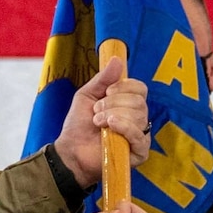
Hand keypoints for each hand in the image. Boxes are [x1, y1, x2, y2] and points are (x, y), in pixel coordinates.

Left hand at [53, 54, 150, 186]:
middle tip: (97, 112)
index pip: (140, 89)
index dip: (125, 87)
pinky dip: (124, 128)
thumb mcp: (87, 96)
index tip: (107, 92)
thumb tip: (117, 59)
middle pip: (139, 102)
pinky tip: (110, 127)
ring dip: (113, 115)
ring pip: (138, 116)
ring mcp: (140, 136)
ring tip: (98, 123)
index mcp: (128, 104)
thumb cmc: (79, 125)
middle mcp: (138, 119)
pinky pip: (140, 136)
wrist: (71, 151)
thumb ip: (103, 79)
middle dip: (114, 103)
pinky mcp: (139, 152)